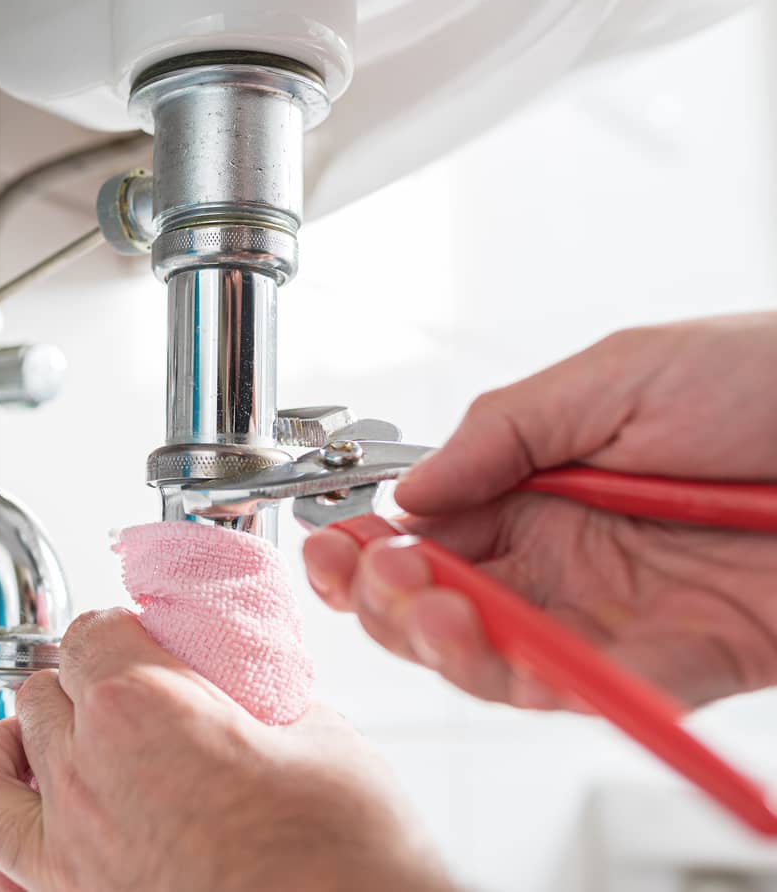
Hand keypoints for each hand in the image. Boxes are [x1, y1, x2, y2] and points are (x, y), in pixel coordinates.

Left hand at [0, 609, 451, 891]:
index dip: (120, 630)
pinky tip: (38, 826)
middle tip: (128, 693)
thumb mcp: (320, 735)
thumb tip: (242, 675)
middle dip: (82, 682)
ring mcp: (69, 850)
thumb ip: (259, 691)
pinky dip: (1, 838)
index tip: (145, 641)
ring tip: (47, 745)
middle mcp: (87, 775)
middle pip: (43, 692)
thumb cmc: (343, 855)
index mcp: (141, 707)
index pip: (92, 632)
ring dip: (19, 745)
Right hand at [302, 313, 776, 709]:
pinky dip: (540, 683)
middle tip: (371, 578)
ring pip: (502, 662)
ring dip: (445, 644)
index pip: (431, 536)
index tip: (332, 546)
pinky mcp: (680, 665)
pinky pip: (597, 691)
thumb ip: (502, 430)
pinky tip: (502, 650)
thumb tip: (409, 492)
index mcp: (539, 488)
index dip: (369, 550)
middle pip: (448, 607)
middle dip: (389, 601)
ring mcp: (617, 616)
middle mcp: (567, 559)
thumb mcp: (617, 374)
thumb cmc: (768, 379)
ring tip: (425, 607)